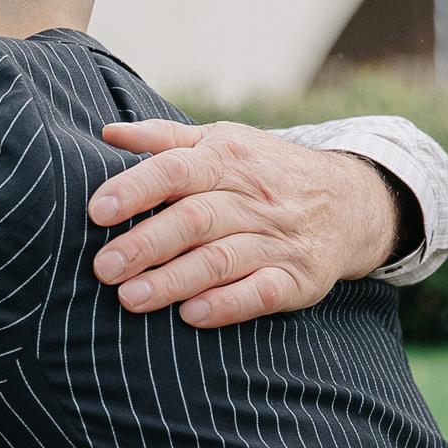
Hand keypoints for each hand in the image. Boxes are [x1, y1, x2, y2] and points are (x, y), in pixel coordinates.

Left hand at [90, 121, 401, 327]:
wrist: (349, 201)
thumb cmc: (264, 172)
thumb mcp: (222, 142)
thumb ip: (165, 140)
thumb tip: (108, 132)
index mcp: (228, 159)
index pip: (177, 169)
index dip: (136, 189)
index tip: (98, 211)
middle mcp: (254, 198)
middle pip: (195, 219)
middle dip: (146, 244)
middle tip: (103, 267)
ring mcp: (278, 240)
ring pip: (221, 260)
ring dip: (174, 280)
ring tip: (131, 298)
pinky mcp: (298, 278)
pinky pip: (262, 292)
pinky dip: (227, 304)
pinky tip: (192, 315)